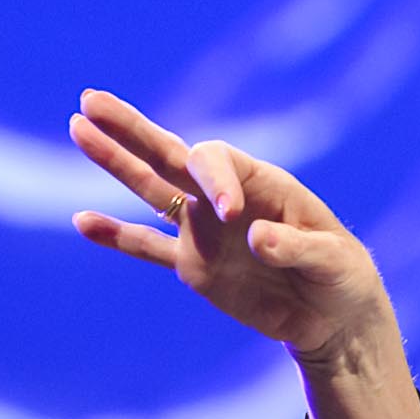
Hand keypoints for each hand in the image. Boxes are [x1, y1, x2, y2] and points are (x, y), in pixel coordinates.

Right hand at [67, 88, 392, 356]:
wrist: (332, 318)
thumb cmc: (341, 276)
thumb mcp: (333, 260)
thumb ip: (296, 246)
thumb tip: (252, 237)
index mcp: (261, 183)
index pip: (217, 162)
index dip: (214, 180)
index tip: (230, 215)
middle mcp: (223, 199)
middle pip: (170, 157)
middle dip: (131, 130)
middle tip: (90, 101)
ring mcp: (203, 231)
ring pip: (149, 190)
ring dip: (114, 162)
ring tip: (78, 128)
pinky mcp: (193, 266)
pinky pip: (146, 248)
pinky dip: (115, 237)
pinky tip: (81, 221)